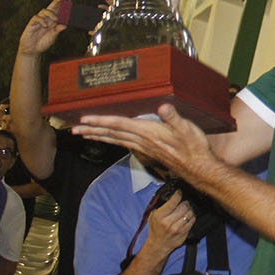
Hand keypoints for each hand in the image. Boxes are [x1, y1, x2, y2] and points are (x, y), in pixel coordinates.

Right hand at [18, 0, 67, 55]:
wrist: (32, 50)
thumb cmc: (42, 43)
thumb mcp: (52, 37)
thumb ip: (57, 30)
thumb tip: (65, 25)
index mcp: (52, 22)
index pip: (57, 12)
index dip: (62, 6)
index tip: (69, 1)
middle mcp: (45, 19)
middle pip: (50, 8)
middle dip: (56, 2)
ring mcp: (38, 21)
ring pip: (44, 11)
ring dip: (50, 14)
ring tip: (55, 20)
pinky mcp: (31, 24)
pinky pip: (36, 18)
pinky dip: (41, 20)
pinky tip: (44, 25)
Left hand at [73, 104, 212, 180]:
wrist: (200, 168)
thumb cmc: (194, 148)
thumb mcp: (187, 129)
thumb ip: (174, 117)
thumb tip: (163, 106)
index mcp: (148, 132)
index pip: (119, 124)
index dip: (101, 121)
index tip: (84, 119)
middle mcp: (142, 140)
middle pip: (112, 134)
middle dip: (92, 130)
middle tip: (74, 129)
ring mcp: (144, 147)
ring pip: (116, 140)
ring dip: (99, 136)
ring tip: (84, 134)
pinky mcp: (148, 151)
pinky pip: (124, 144)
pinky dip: (112, 140)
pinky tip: (109, 139)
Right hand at [143, 192, 194, 254]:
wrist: (158, 245)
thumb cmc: (155, 229)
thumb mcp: (153, 216)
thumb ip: (161, 206)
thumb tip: (171, 196)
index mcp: (160, 216)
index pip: (173, 201)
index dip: (178, 194)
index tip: (179, 192)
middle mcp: (169, 222)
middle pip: (184, 206)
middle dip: (184, 202)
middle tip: (183, 202)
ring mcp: (177, 228)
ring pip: (190, 213)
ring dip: (189, 209)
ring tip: (186, 209)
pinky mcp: (184, 233)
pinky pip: (192, 220)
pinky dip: (192, 216)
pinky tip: (188, 216)